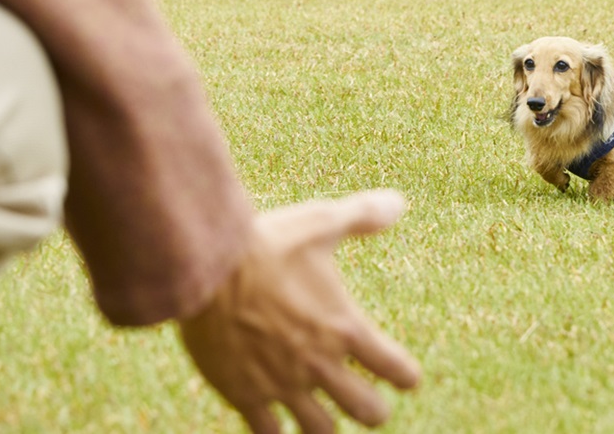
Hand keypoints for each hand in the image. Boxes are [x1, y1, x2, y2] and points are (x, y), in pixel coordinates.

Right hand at [179, 190, 421, 432]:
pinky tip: (276, 423)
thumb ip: (362, 216)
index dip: (405, 376)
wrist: (207, 269)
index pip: (396, 370)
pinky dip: (277, 433)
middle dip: (373, 411)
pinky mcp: (245, 395)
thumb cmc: (266, 243)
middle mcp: (320, 365)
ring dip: (326, 426)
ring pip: (321, 431)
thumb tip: (399, 203)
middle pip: (368, 412)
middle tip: (369, 405)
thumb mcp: (319, 223)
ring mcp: (282, 384)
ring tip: (324, 419)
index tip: (405, 378)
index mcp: (345, 328)